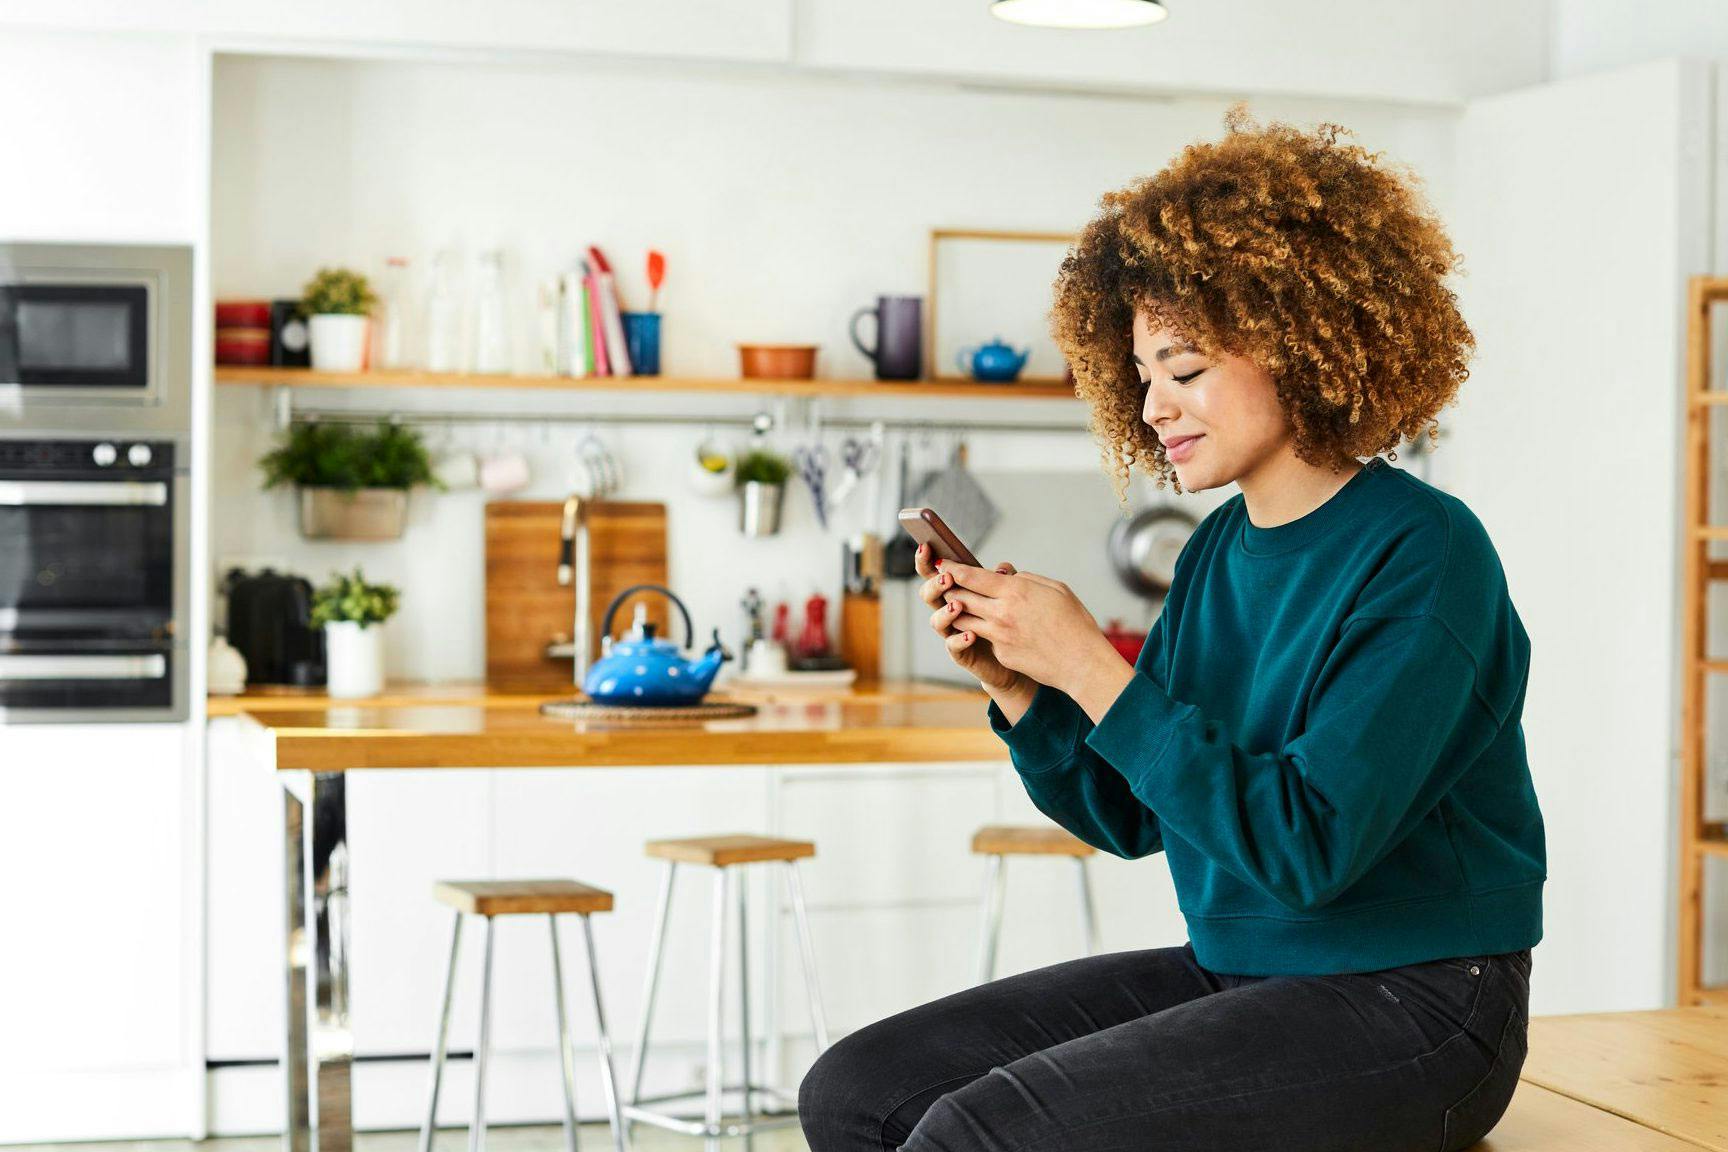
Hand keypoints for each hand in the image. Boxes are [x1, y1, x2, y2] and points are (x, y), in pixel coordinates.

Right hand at [915, 543, 1024, 693]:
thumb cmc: (1009, 620)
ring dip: (945, 612)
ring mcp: (952, 632)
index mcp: (956, 591)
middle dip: (934, 584)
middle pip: (928, 594)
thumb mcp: (1007, 595)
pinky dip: (959, 640)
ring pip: (936, 620)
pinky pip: (953, 647)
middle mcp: (949, 610)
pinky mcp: (961, 653)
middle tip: (946, 578)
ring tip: (958, 606)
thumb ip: (1003, 580)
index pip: (935, 572)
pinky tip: (970, 635)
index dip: (927, 561)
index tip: (926, 547)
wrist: (1017, 654)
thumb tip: (1002, 569)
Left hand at [942, 562, 1133, 714]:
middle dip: (949, 588)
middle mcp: (1001, 612)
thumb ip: (1026, 578)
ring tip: (957, 604)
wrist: (1081, 662)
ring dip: (958, 611)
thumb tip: (1006, 575)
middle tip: (943, 583)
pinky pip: (983, 637)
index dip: (952, 568)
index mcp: (1015, 591)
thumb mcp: (1055, 588)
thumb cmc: (1074, 622)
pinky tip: (984, 627)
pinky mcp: (1000, 654)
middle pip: (961, 596)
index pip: (971, 576)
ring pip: (963, 619)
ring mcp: (998, 636)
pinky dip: (980, 630)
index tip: (943, 563)